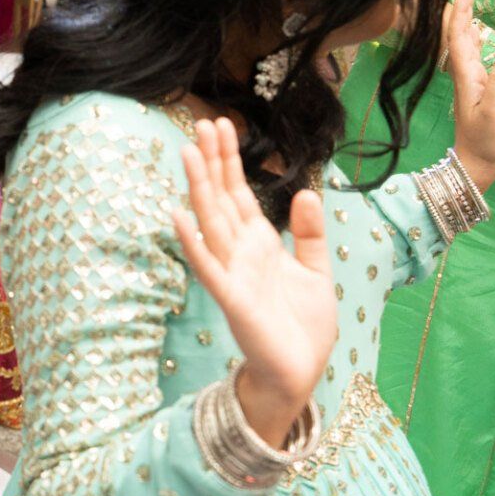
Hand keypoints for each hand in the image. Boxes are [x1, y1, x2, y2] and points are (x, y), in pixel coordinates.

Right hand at [172, 117, 336, 446]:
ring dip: (197, 188)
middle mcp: (240, 252)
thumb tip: (307, 191)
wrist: (299, 373)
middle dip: (211, 162)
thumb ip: (309, 233)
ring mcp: (232, 273)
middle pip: (220, 198)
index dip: (230, 160)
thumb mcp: (316, 271)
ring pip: (211, 222)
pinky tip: (178, 217)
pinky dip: (193, 242)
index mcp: (259, 243)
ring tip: (186, 153)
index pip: (239, 193)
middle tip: (200, 122)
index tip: (222, 125)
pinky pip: (209, 266)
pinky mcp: (232, 299)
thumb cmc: (302, 327)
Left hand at [445, 0, 494, 191]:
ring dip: (463, 20)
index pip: (458, 35)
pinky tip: (477, 31)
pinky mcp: (478, 88)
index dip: (460, 10)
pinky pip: (473, 55)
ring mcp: (470, 81)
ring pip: (463, 43)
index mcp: (465, 75)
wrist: (476, 164)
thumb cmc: (485, 141)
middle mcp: (464, 74)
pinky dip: (473, 38)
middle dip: (459, 8)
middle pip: (457, 34)